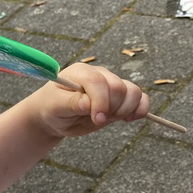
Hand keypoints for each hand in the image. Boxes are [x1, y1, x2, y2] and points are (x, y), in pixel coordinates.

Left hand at [26, 63, 148, 137]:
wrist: (54, 116)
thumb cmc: (51, 107)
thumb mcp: (55, 106)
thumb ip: (72, 103)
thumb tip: (88, 104)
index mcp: (81, 72)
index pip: (98, 81)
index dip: (101, 101)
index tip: (96, 119)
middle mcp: (99, 75)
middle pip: (119, 87)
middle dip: (112, 108)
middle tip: (97, 119)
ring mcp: (111, 85)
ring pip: (133, 92)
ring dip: (126, 109)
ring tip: (109, 119)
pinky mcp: (120, 98)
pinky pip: (140, 98)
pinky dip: (140, 109)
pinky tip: (128, 119)